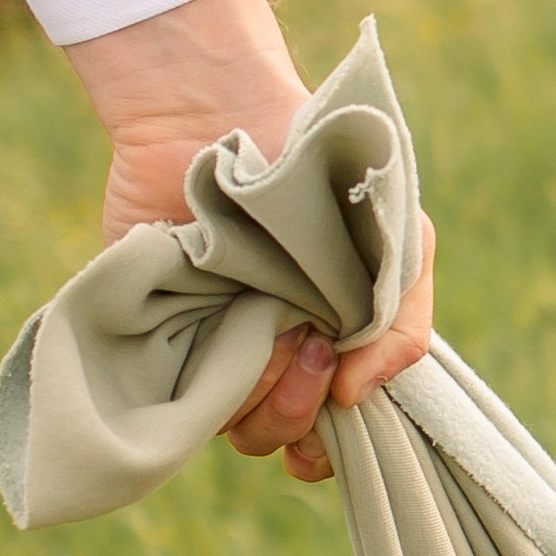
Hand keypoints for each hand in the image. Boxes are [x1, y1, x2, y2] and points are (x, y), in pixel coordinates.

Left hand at [61, 0, 434, 485]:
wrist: (222, 109)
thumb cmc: (323, 174)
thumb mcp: (400, 242)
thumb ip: (403, 328)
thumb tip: (355, 395)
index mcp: (324, 349)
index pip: (326, 437)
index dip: (330, 446)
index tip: (338, 403)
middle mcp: (265, 356)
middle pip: (277, 436)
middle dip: (296, 411)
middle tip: (306, 344)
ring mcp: (207, 343)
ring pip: (225, 420)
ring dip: (252, 391)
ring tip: (260, 323)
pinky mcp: (152, 326)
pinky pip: (168, 389)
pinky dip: (195, 374)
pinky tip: (215, 324)